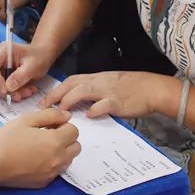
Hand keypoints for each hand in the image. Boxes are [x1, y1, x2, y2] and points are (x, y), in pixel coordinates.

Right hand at [0, 42, 53, 101]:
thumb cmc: (38, 56)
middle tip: (20, 95)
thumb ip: (20, 76)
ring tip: (28, 91)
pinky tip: (27, 90)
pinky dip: (14, 93)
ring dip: (12, 93)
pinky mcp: (1, 77)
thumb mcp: (33, 65)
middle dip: (5, 90)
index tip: (5, 91)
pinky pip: (3, 89)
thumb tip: (8, 88)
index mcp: (2, 51)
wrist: (42, 56)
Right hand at [0, 108, 79, 188]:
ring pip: (68, 159)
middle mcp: (58, 159)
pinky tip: (36, 158)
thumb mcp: (27, 119)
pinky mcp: (44, 182)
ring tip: (42, 146)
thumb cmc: (7, 139)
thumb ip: (50, 115)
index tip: (50, 124)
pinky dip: (52, 163)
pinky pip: (57, 170)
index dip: (63, 124)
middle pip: (76, 147)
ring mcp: (52, 172)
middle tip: (49, 134)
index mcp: (55, 141)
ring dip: (62, 151)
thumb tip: (66, 115)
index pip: (74, 131)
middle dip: (66, 138)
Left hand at [39, 71, 174, 118]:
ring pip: (83, 90)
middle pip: (71, 84)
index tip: (43, 100)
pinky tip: (89, 116)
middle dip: (55, 94)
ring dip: (69, 100)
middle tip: (42, 106)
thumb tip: (77, 103)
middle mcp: (98, 82)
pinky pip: (104, 104)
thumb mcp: (108, 84)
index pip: (70, 80)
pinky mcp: (118, 101)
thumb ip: (93, 92)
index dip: (55, 90)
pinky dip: (95, 109)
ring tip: (60, 112)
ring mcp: (107, 91)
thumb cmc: (130, 87)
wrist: (151, 88)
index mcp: (95, 78)